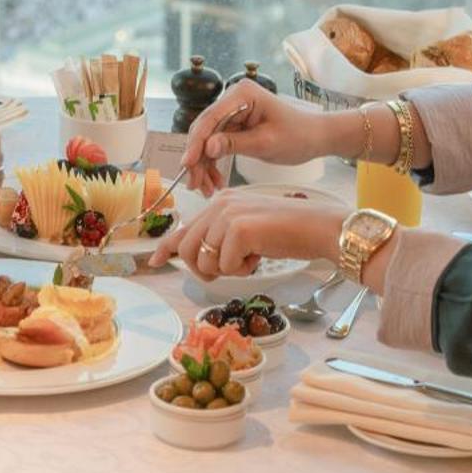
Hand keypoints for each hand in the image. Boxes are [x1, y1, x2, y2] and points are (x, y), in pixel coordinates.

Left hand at [149, 193, 345, 279]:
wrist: (317, 226)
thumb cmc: (287, 232)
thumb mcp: (247, 232)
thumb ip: (221, 238)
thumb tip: (197, 258)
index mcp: (220, 202)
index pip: (185, 228)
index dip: (166, 248)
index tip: (154, 261)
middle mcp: (219, 204)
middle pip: (187, 249)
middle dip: (203, 268)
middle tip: (232, 268)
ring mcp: (227, 214)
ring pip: (204, 260)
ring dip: (227, 270)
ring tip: (251, 258)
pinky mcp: (238, 229)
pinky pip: (226, 266)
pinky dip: (243, 270)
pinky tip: (261, 255)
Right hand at [178, 84, 343, 194]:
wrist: (315, 137)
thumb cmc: (298, 135)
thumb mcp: (266, 143)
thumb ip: (234, 144)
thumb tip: (207, 148)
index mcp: (241, 94)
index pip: (210, 118)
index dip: (196, 142)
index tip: (187, 164)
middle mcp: (233, 99)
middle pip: (204, 130)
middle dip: (197, 159)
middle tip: (194, 185)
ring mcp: (232, 111)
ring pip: (207, 140)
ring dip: (204, 165)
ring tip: (206, 189)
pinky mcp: (234, 125)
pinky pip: (216, 145)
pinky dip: (213, 164)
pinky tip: (215, 182)